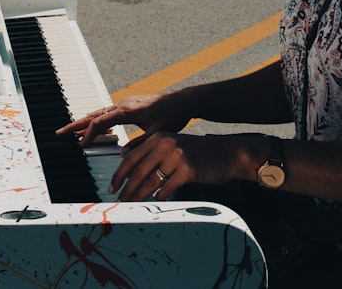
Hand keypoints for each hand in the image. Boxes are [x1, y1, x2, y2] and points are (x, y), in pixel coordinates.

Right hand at [55, 92, 190, 146]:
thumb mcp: (156, 134)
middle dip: (76, 124)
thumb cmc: (172, 116)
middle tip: (60, 132)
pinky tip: (94, 128)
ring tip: (71, 131)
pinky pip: (106, 113)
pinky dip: (96, 120)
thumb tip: (122, 156)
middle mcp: (123, 105)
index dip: (88, 134)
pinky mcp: (128, 106)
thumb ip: (138, 144)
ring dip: (84, 122)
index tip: (80, 145)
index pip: (100, 122)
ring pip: (98, 113)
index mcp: (127, 111)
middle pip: (94, 115)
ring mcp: (124, 104)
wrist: (182, 101)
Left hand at [111, 132, 243, 201]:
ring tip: (133, 204)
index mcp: (158, 138)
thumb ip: (154, 155)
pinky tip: (157, 199)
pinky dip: (161, 196)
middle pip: (138, 171)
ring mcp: (177, 156)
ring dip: (139, 196)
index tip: (113, 186)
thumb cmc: (199, 153)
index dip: (119, 174)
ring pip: (151, 181)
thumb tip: (132, 174)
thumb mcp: (174, 146)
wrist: (228, 153)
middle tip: (120, 200)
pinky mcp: (188, 170)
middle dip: (126, 189)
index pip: (131, 157)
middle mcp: (165, 144)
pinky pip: (168, 188)